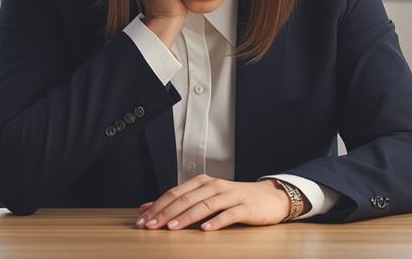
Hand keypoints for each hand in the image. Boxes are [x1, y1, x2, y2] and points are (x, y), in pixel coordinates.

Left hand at [135, 175, 296, 231]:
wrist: (269, 198)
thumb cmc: (234, 199)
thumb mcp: (205, 197)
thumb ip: (179, 201)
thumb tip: (147, 207)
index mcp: (202, 182)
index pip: (175, 193)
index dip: (157, 206)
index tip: (143, 220)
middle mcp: (215, 186)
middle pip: (186, 199)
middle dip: (166, 213)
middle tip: (152, 225)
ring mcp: (230, 196)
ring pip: (205, 205)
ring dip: (186, 216)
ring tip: (172, 227)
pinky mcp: (245, 207)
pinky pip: (229, 214)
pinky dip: (216, 221)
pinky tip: (205, 229)